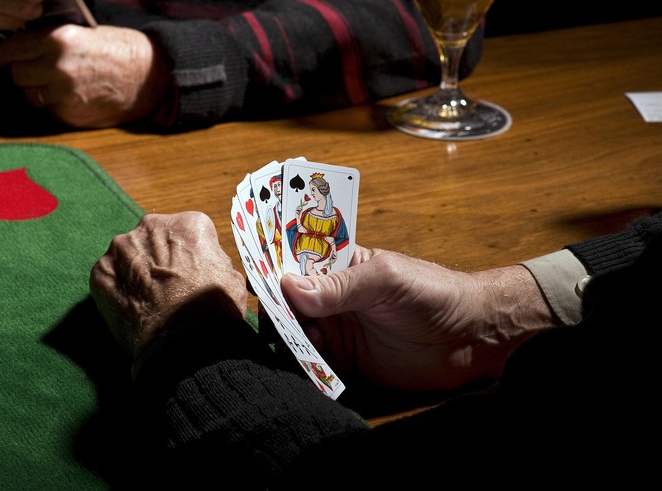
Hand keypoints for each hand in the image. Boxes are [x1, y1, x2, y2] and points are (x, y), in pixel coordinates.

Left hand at [0, 24, 173, 127]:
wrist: (149, 78)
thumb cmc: (119, 51)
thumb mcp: (82, 33)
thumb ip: (49, 40)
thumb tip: (21, 48)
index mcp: (57, 41)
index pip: (9, 51)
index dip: (4, 56)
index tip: (2, 59)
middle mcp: (56, 68)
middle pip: (16, 75)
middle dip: (24, 72)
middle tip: (36, 69)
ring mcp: (62, 95)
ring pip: (30, 95)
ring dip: (37, 90)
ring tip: (57, 83)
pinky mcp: (70, 115)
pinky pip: (48, 110)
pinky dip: (53, 104)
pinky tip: (71, 95)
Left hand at [89, 212, 247, 361]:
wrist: (184, 340)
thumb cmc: (213, 308)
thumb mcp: (231, 277)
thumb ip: (212, 261)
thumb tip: (202, 267)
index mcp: (188, 224)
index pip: (188, 232)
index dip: (190, 256)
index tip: (190, 274)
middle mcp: (151, 227)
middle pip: (154, 239)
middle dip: (158, 259)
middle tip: (167, 288)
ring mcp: (121, 249)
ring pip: (128, 256)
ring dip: (135, 273)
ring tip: (147, 302)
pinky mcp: (100, 273)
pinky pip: (110, 278)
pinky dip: (117, 291)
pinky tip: (131, 310)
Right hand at [279, 246, 558, 390]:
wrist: (474, 338)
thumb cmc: (433, 293)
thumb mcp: (385, 279)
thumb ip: (339, 286)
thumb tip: (289, 287)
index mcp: (337, 268)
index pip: (294, 264)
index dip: (271, 266)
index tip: (250, 275)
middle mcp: (330, 301)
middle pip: (286, 305)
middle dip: (272, 311)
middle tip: (262, 320)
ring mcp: (335, 334)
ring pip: (294, 337)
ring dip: (283, 342)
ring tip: (276, 348)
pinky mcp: (344, 367)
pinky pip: (313, 368)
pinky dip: (301, 370)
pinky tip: (294, 371)